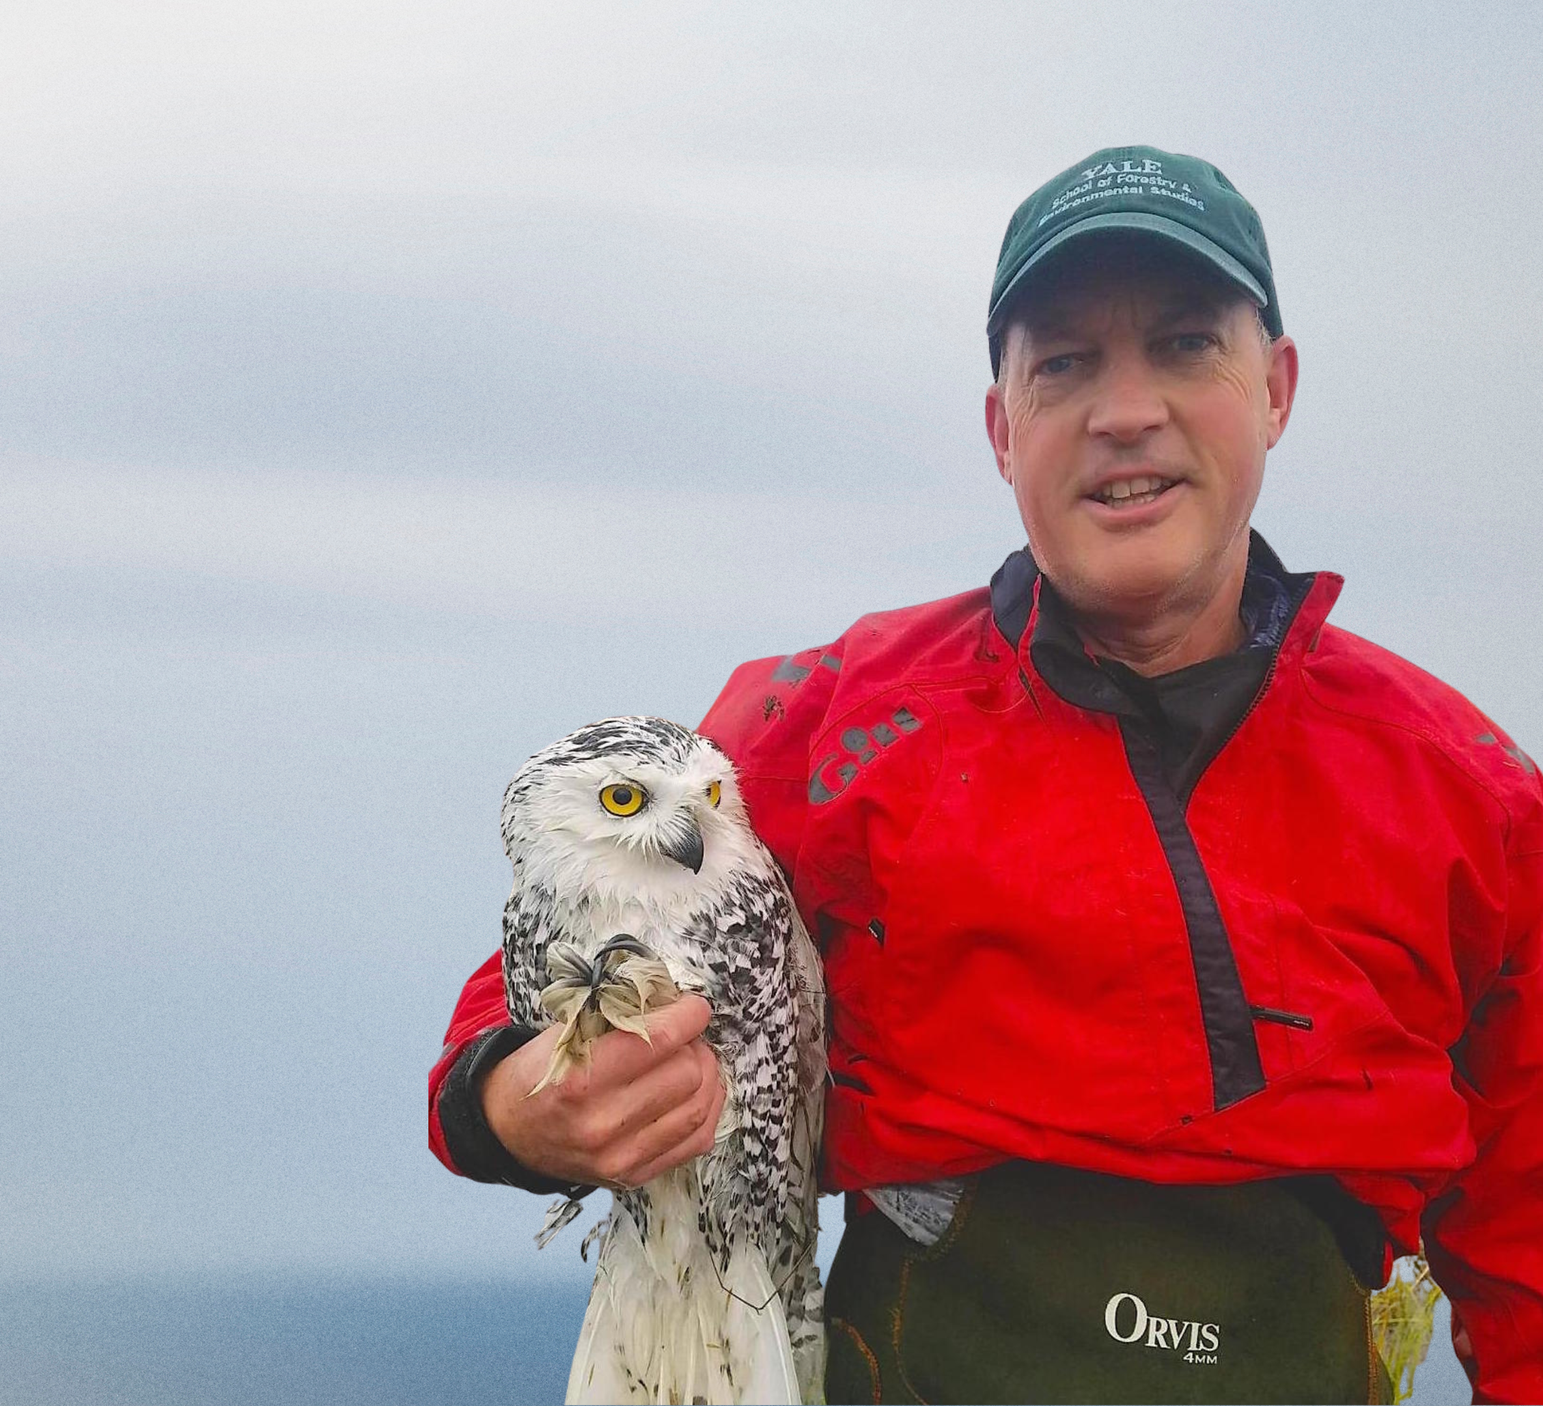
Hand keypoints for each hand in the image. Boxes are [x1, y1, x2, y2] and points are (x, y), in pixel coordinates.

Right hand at [478, 993, 723, 1189]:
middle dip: (694, 1045)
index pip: (660, 1040)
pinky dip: (706, 1110)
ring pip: (698, 1108)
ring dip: (706, 1076)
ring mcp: (620, 1158)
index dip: (688, 1015)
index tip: (693, 1006)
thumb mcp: (565, 1033)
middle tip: (685, 1035)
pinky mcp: (634, 1177)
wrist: (508, 1131)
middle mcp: (603, 1125)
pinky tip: (697, 1091)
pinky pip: (696, 1141)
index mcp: (580, 1080)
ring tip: (693, 1059)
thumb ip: (619, 1017)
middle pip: (686, 1073)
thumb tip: (675, 1001)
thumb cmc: (539, 1072)